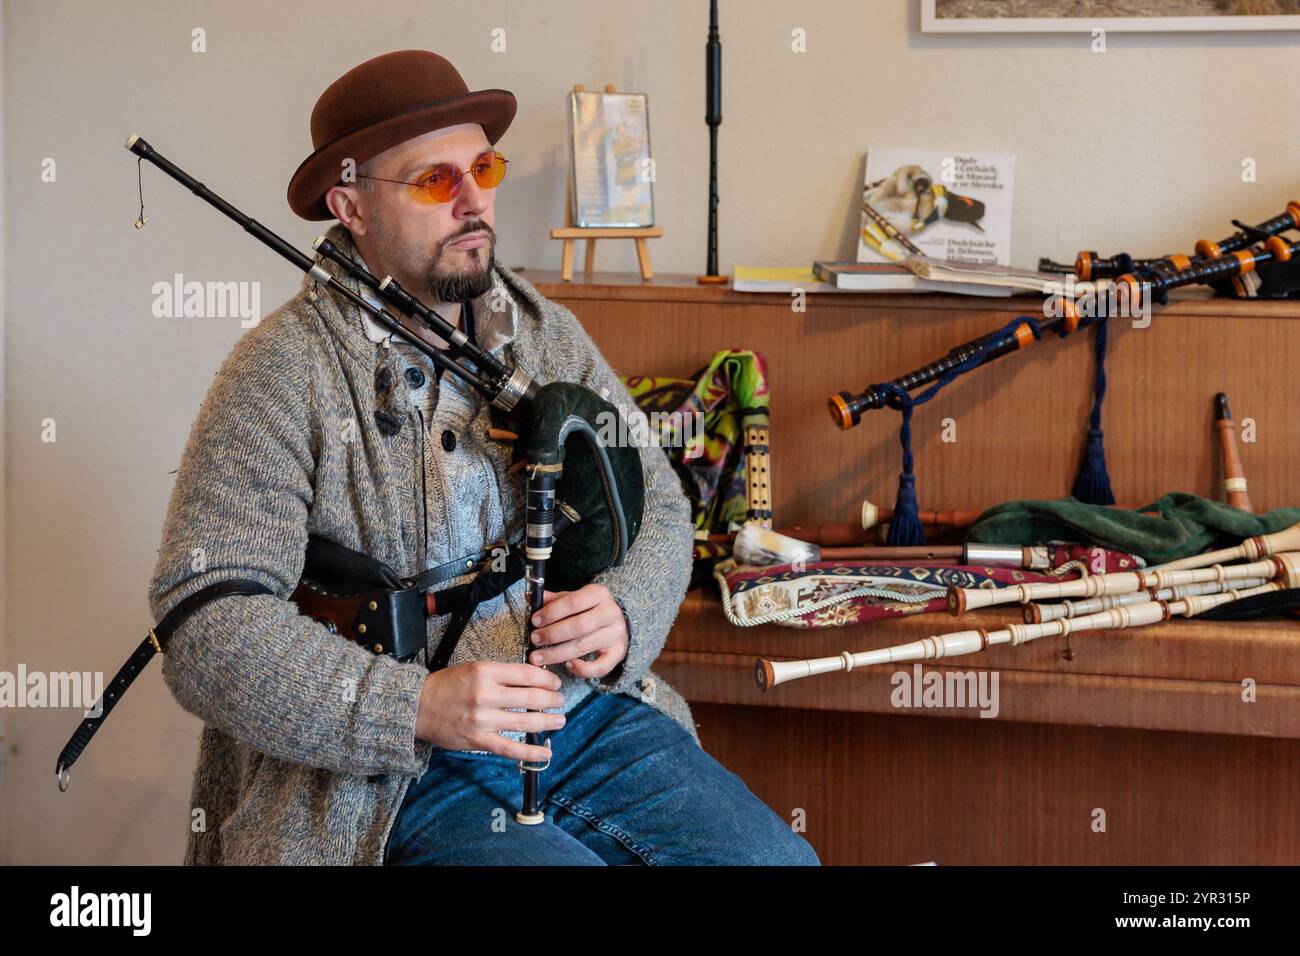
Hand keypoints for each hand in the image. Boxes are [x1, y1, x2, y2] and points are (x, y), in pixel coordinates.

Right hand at [415, 661, 563, 762]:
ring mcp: (483, 719)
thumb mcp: (474, 668)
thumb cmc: (447, 686)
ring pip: (525, 721)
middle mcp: (485, 694)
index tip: (555, 683)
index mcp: (485, 672)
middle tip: (560, 701)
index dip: (547, 679)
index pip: (527, 674)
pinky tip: (545, 753)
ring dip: (547, 721)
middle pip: (531, 697)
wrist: (418, 706)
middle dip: (552, 700)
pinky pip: (510, 748)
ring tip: (559, 720)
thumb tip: (532, 680)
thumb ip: (501, 674)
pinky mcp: (478, 740)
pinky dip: (530, 752)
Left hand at [527, 582, 627, 679]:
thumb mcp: (572, 599)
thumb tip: (531, 597)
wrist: (615, 621)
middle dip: (552, 634)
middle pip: (579, 626)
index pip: (573, 602)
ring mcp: (616, 634)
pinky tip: (567, 665)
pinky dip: (582, 669)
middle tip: (534, 640)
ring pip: (584, 646)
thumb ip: (553, 600)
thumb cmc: (588, 609)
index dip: (552, 612)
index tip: (535, 621)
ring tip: (538, 657)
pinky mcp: (618, 652)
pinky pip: (600, 667)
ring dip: (557, 654)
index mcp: (599, 594)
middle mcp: (611, 613)